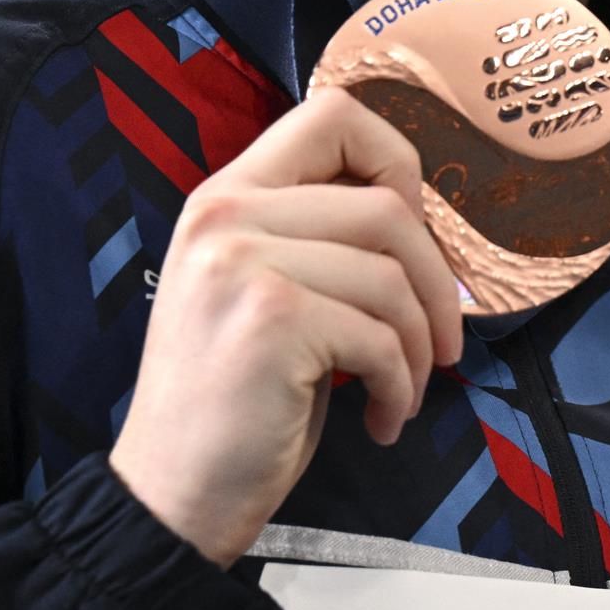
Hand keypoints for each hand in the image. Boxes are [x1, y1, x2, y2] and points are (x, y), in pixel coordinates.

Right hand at [108, 89, 463, 565]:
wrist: (172, 494)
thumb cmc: (235, 402)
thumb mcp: (264, 291)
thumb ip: (318, 237)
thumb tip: (419, 214)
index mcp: (225, 196)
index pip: (333, 115)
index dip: (398, 162)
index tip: (413, 234)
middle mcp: (225, 215)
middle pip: (387, 207)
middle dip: (436, 284)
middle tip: (437, 344)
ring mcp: (243, 263)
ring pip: (393, 277)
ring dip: (419, 348)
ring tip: (402, 391)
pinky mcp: (271, 320)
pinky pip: (382, 337)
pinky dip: (400, 387)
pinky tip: (382, 419)